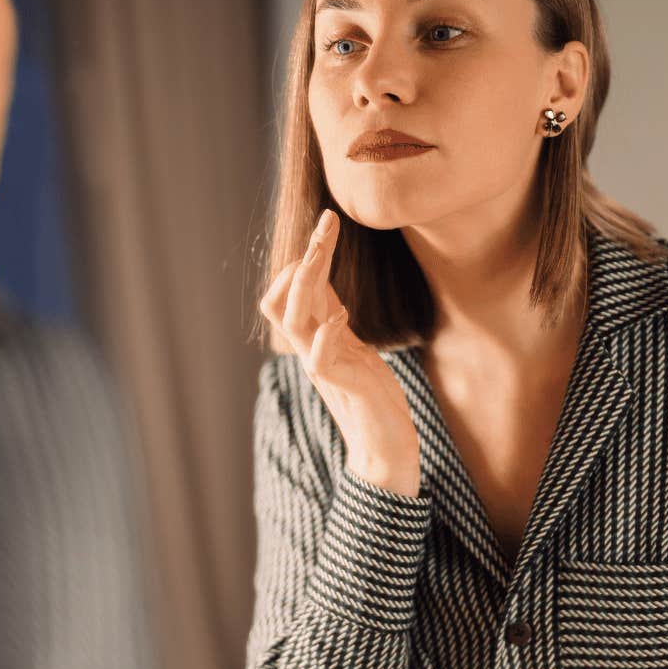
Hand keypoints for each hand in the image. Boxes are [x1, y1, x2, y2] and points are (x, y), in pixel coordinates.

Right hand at [259, 209, 420, 496]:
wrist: (384, 447)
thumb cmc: (371, 396)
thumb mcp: (351, 345)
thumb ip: (332, 315)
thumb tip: (321, 276)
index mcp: (313, 339)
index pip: (288, 293)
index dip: (302, 258)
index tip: (327, 227)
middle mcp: (311, 350)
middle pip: (283, 299)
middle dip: (305, 257)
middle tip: (328, 221)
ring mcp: (323, 368)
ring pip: (292, 321)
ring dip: (305, 283)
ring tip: (320, 253)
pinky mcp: (343, 386)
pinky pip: (319, 358)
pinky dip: (327, 333)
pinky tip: (341, 317)